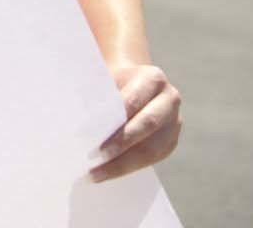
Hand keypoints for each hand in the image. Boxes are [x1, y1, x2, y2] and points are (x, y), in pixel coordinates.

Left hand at [91, 61, 182, 181]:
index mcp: (152, 78)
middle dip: (120, 144)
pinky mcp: (171, 140)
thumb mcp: (104, 80)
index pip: (133, 101)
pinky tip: (109, 172)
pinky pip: (153, 158)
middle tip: (96, 157)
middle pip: (147, 124)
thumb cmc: (111, 82)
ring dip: (124, 163)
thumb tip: (78, 123)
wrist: (132, 84)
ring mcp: (174, 121)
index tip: (91, 135)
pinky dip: (130, 167)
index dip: (114, 119)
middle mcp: (169, 98)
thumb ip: (97, 96)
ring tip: (98, 173)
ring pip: (153, 148)